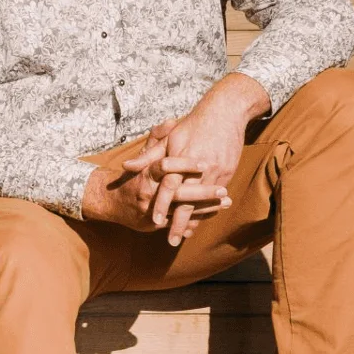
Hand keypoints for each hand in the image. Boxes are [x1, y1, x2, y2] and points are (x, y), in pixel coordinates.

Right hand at [85, 128, 228, 237]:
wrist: (111, 202)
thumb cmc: (132, 177)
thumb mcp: (143, 156)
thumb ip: (157, 139)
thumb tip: (171, 122)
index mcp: (146, 174)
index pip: (165, 167)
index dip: (185, 166)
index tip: (204, 164)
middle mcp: (148, 193)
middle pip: (177, 194)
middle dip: (202, 193)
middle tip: (223, 190)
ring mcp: (152, 211)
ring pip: (182, 210)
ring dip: (206, 207)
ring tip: (226, 200)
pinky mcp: (155, 224)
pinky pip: (179, 221)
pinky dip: (197, 217)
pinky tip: (215, 212)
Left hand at [147, 75, 266, 241]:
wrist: (226, 112)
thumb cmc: (193, 125)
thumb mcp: (169, 138)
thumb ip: (148, 156)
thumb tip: (125, 167)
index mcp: (182, 159)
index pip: (169, 186)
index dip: (162, 204)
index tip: (155, 221)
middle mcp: (200, 168)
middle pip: (188, 200)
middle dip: (180, 222)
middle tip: (172, 241)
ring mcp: (216, 171)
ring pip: (203, 202)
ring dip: (195, 220)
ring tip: (185, 236)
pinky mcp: (228, 172)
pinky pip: (217, 196)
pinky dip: (209, 208)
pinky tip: (202, 220)